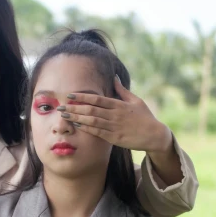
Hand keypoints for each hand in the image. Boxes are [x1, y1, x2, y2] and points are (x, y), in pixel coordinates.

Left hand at [57, 76, 171, 153]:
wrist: (154, 135)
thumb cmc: (145, 117)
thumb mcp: (135, 100)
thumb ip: (122, 90)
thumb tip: (114, 78)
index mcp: (119, 104)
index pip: (97, 99)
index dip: (82, 96)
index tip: (70, 95)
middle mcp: (115, 115)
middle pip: (91, 109)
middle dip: (74, 107)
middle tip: (61, 106)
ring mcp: (114, 127)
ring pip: (92, 121)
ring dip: (77, 117)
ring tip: (65, 115)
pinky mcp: (114, 138)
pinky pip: (97, 132)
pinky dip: (86, 128)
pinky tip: (77, 125)